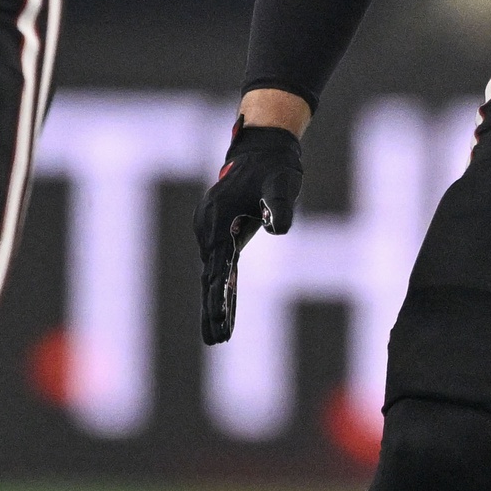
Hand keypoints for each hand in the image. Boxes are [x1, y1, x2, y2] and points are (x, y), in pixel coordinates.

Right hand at [195, 120, 304, 344]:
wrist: (261, 150)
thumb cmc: (274, 168)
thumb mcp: (282, 185)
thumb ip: (280, 206)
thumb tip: (279, 228)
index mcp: (218, 222)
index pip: (218, 268)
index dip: (219, 297)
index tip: (220, 321)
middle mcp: (208, 229)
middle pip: (210, 277)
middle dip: (212, 310)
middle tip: (216, 340)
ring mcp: (209, 230)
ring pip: (211, 274)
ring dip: (215, 302)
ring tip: (218, 336)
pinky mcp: (217, 232)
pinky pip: (217, 265)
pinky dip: (220, 287)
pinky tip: (224, 309)